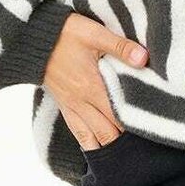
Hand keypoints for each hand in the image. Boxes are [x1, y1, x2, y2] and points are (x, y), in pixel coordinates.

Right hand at [42, 12, 147, 148]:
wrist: (33, 39)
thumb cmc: (65, 34)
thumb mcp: (94, 34)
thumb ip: (120, 47)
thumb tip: (144, 59)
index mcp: (93, 87)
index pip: (119, 116)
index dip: (135, 126)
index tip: (151, 130)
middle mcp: (82, 102)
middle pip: (108, 134)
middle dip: (124, 141)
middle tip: (143, 144)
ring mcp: (72, 106)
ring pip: (92, 138)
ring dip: (108, 145)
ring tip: (125, 151)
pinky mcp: (64, 106)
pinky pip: (78, 132)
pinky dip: (90, 143)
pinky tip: (99, 147)